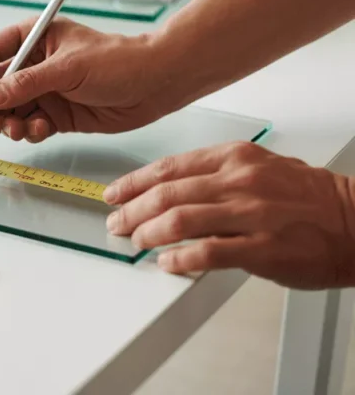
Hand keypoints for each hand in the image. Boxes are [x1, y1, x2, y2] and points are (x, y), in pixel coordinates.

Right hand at [0, 17, 177, 142]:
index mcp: (35, 38)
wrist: (155, 85)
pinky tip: (42, 129)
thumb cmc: (118, 62)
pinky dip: (30, 131)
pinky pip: (31, 125)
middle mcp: (36, 64)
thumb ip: (27, 83)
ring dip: (10, 122)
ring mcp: (46, 90)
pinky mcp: (58, 114)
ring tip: (20, 130)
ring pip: (12, 110)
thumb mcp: (68, 68)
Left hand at [104, 141, 354, 289]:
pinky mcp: (263, 248)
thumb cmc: (307, 198)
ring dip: (148, 233)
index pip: (168, 167)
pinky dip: (179, 259)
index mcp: (234, 157)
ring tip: (136, 242)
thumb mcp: (259, 167)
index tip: (114, 193)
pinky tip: (167, 263)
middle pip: (166, 194)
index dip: (133, 182)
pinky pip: (208, 253)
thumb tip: (168, 189)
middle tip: (115, 223)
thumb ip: (214, 175)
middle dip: (132, 211)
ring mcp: (251, 214)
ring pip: (179, 220)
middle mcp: (240, 181)